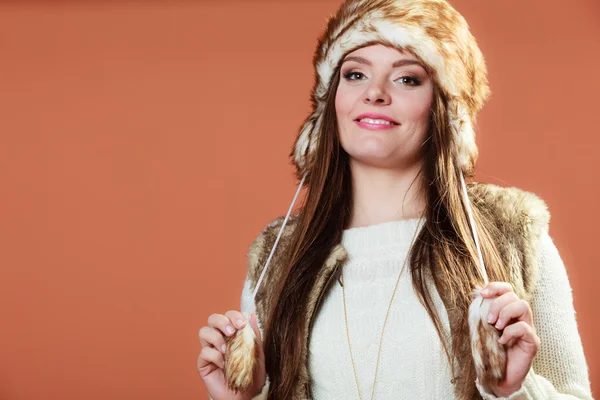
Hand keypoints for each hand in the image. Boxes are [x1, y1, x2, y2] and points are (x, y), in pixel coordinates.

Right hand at [197, 310, 266, 399]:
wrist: (247, 396)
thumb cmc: (252, 375)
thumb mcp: (257, 353)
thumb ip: (254, 335)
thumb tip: (251, 315)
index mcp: (233, 334)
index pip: (228, 316)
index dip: (233, 316)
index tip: (241, 324)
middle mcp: (219, 339)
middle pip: (212, 319)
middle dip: (221, 321)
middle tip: (231, 331)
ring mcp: (210, 350)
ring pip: (204, 331)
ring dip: (216, 337)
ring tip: (226, 350)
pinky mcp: (204, 364)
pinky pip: (204, 352)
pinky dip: (215, 356)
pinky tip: (223, 365)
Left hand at [480, 282, 539, 396]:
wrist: (497, 376)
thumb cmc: (489, 351)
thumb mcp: (481, 328)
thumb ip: (480, 313)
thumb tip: (475, 295)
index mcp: (507, 311)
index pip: (507, 289)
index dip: (496, 287)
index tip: (483, 294)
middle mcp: (520, 317)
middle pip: (513, 296)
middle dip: (497, 305)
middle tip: (488, 321)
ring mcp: (528, 328)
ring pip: (523, 305)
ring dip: (505, 313)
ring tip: (496, 327)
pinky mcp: (533, 342)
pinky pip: (524, 328)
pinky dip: (510, 332)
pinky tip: (502, 341)